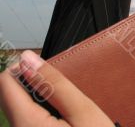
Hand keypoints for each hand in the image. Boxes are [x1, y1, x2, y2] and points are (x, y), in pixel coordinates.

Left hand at [0, 50, 114, 126]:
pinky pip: (25, 124)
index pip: (4, 83)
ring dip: (39, 104)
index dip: (24, 70)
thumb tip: (27, 58)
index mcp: (26, 126)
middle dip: (35, 89)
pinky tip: (64, 125)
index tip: (47, 73)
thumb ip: (54, 83)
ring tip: (66, 115)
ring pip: (19, 111)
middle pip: (11, 98)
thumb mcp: (83, 111)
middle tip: (64, 99)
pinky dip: (40, 118)